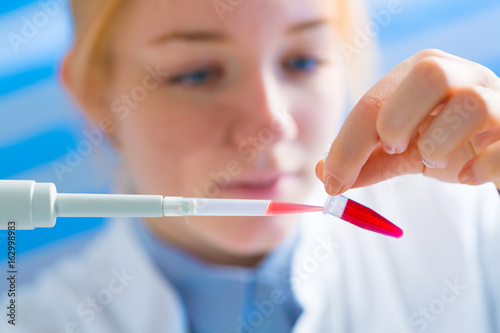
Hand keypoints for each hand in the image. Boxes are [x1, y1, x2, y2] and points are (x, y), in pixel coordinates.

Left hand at [315, 49, 499, 194]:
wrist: (493, 150)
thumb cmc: (443, 144)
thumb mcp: (402, 151)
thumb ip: (365, 161)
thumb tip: (323, 174)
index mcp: (421, 74)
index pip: (375, 101)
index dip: (347, 144)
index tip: (332, 180)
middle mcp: (461, 75)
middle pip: (427, 74)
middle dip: (396, 121)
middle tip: (393, 149)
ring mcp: (497, 98)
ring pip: (470, 104)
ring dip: (438, 145)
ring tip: (435, 160)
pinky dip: (479, 167)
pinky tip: (468, 174)